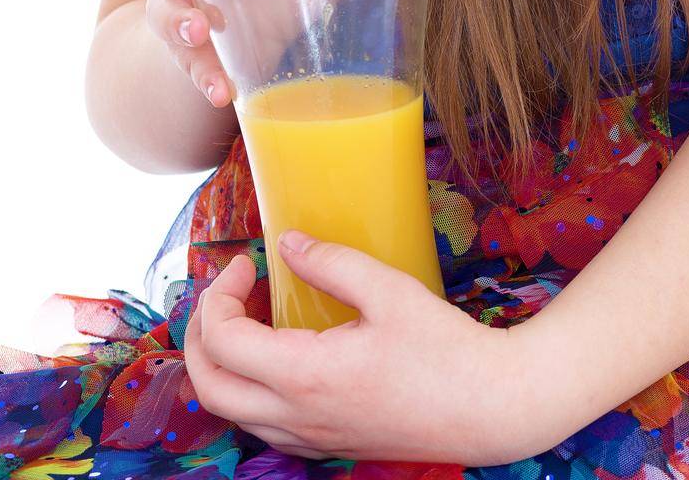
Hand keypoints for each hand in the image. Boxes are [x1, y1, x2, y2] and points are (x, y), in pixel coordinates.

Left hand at [183, 234, 563, 465]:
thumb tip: (287, 242)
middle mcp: (296, 417)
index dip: (217, 296)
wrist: (489, 409)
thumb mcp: (389, 290)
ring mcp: (310, 438)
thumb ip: (332, 263)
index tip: (246, 262)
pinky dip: (249, 387)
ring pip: (231, 412)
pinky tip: (281, 352)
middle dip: (199, 334)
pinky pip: (263, 424)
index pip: (220, 343)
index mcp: (304, 377)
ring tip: (249, 316)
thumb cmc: (445, 349)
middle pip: (207, 387)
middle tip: (225, 293)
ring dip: (221, 363)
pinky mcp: (327, 445)